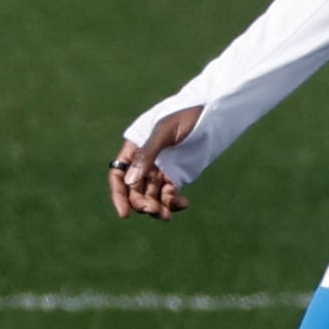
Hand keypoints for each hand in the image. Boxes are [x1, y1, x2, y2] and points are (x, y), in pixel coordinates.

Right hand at [108, 107, 201, 221]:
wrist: (210, 113)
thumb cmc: (183, 116)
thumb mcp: (163, 132)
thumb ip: (147, 155)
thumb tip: (130, 182)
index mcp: (133, 150)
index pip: (119, 176)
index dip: (119, 196)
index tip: (124, 213)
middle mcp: (143, 163)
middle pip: (136, 190)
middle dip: (142, 203)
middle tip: (155, 211)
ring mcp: (160, 170)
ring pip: (152, 195)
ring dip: (157, 206)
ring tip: (167, 216)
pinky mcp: (176, 174)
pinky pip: (170, 193)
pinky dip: (174, 201)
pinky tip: (184, 204)